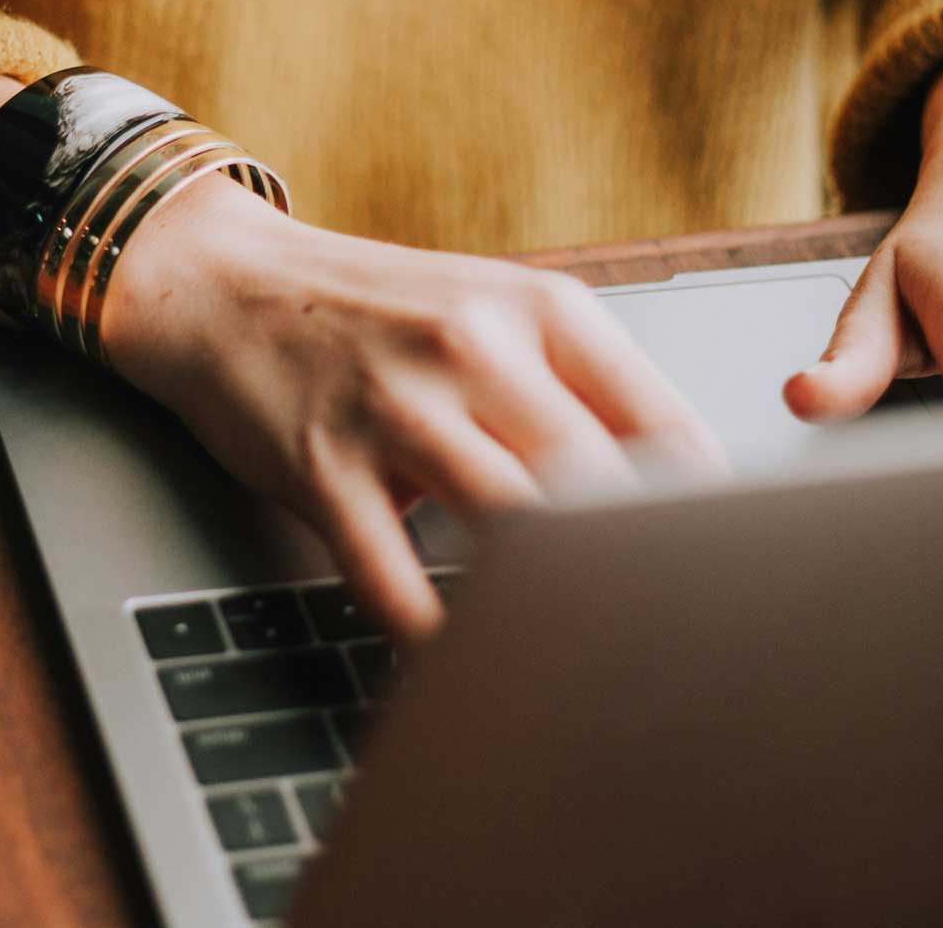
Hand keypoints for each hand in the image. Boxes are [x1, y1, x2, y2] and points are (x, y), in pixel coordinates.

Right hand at [105, 179, 724, 642]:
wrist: (223, 285)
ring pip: (510, 527)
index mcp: (541, 309)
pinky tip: (459, 659)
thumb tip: (683, 493)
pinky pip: (392, 577)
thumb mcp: (491, 312)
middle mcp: (474, 349)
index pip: (664, 425)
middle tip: (660, 632)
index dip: (703, 515)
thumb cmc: (373, 312)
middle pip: (597, 484)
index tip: (719, 573)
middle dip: (635, 568)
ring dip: (544, 602)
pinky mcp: (322, 467)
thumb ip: (580, 388)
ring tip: (573, 656)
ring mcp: (394, 408)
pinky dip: (431, 633)